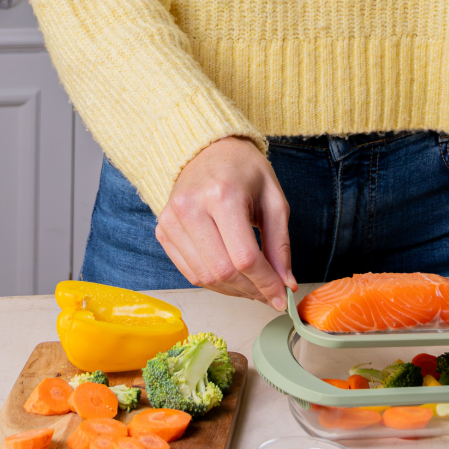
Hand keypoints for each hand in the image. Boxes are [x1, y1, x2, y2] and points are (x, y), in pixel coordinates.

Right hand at [156, 137, 295, 309]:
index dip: (266, 284)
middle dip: (251, 290)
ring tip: (253, 288)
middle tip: (270, 295)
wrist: (208, 150)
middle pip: (222, 271)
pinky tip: (232, 279)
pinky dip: (214, 283)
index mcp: (223, 195)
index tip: (282, 298)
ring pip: (204, 277)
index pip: (245, 257)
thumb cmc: (245, 171)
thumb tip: (285, 284)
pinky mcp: (163, 230)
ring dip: (233, 291)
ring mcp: (171, 220)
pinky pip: (189, 271)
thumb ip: (280, 244)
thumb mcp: (274, 200)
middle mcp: (191, 208)